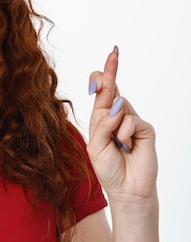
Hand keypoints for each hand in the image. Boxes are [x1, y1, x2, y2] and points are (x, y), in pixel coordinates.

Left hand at [87, 46, 157, 202]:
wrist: (125, 188)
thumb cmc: (108, 168)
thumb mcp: (96, 146)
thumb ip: (102, 125)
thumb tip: (115, 104)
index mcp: (101, 117)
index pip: (101, 92)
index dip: (99, 79)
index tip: (97, 71)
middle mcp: (116, 115)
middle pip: (113, 88)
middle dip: (111, 70)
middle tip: (114, 52)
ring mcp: (132, 121)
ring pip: (119, 106)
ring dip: (112, 122)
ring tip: (117, 143)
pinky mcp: (145, 129)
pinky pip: (130, 121)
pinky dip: (123, 134)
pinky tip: (126, 147)